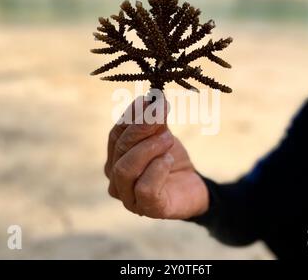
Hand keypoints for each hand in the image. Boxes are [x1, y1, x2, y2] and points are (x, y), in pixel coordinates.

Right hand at [104, 94, 208, 219]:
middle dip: (141, 128)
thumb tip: (154, 97)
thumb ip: (156, 121)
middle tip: (161, 114)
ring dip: (148, 148)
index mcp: (116, 159)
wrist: (192, 186)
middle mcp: (115, 179)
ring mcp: (128, 197)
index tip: (148, 99)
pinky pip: (144, 188)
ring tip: (168, 139)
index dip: (130, 116)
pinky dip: (157, 170)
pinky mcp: (147, 208)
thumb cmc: (171, 160)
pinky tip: (169, 160)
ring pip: (125, 168)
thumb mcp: (163, 136)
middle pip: (120, 149)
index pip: (116, 135)